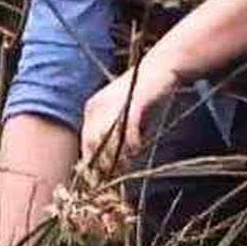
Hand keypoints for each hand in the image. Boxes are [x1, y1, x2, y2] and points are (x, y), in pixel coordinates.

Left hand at [81, 56, 178, 171]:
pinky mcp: (131, 104)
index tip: (104, 177)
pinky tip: (138, 148)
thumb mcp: (123, 116)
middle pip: (93, 145)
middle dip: (106, 164)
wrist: (161, 68)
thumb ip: (113, 136)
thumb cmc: (143, 95)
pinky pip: (128, 134)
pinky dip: (133, 145)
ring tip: (129, 160)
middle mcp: (97, 105)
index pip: (85, 143)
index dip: (93, 163)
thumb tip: (109, 165)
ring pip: (108, 142)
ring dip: (119, 156)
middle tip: (119, 172)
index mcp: (92, 107)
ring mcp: (113, 104)